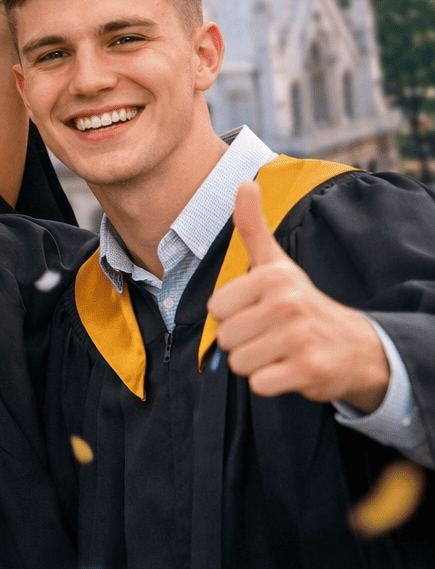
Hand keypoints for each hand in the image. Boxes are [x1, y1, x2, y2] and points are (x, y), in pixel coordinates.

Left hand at [208, 181, 389, 411]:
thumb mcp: (276, 263)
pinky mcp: (308, 371)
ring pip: (238, 363)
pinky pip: (258, 384)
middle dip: (242, 341)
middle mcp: (287, 304)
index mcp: (272, 277)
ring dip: (254, 363)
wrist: (354, 345)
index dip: (232, 314)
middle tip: (269, 334)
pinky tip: (289, 367)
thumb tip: (243, 183)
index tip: (257, 310)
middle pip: (224, 337)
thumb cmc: (300, 302)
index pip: (215, 309)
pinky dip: (270, 382)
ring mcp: (299, 338)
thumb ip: (253, 228)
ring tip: (278, 350)